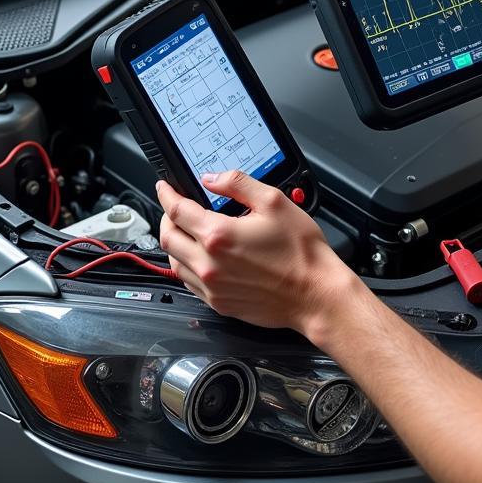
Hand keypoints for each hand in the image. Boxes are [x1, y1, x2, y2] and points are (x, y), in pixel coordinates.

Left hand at [156, 171, 359, 330]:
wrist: (316, 294)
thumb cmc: (301, 252)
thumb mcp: (274, 202)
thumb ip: (238, 183)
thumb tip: (212, 178)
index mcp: (219, 235)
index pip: (177, 211)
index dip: (167, 195)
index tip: (165, 187)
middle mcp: (209, 264)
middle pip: (167, 238)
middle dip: (166, 218)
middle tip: (175, 207)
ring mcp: (212, 287)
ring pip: (175, 262)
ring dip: (175, 243)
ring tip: (187, 231)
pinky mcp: (219, 304)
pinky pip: (189, 282)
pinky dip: (187, 265)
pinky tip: (201, 257)